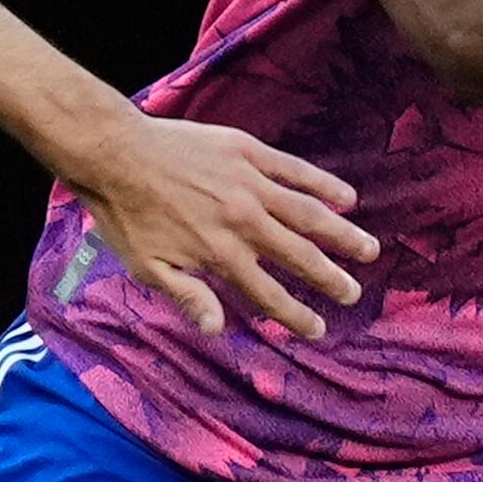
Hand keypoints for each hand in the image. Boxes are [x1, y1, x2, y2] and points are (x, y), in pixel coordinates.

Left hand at [66, 113, 371, 342]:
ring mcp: (249, 184)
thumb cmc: (125, 214)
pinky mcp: (246, 151)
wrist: (114, 153)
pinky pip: (294, 170)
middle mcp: (243, 222)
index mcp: (220, 255)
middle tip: (352, 293)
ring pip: (308, 213)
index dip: (296, 315)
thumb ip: (188, 296)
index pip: (269, 295)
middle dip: (330, 278)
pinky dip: (323, 184)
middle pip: (299, 256)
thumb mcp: (148, 267)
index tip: (318, 328)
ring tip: (368, 249)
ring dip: (341, 234)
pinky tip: (347, 196)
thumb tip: (217, 330)